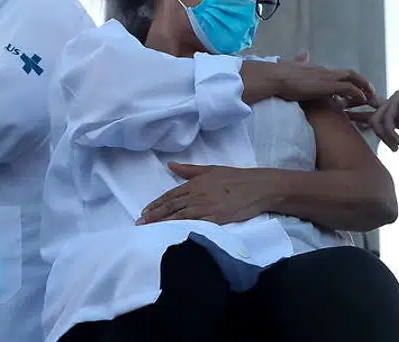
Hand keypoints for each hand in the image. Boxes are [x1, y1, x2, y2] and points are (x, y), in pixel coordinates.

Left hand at [137, 163, 278, 225]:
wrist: (258, 187)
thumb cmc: (235, 178)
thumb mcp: (211, 169)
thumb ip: (189, 170)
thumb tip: (170, 165)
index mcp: (195, 183)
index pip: (171, 195)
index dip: (156, 204)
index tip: (144, 212)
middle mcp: (197, 195)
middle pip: (171, 206)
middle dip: (155, 215)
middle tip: (140, 223)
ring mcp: (206, 207)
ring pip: (179, 216)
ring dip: (163, 223)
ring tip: (149, 230)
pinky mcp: (215, 219)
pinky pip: (195, 224)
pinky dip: (182, 229)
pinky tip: (172, 233)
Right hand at [242, 59, 380, 107]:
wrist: (275, 77)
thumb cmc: (280, 75)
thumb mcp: (292, 66)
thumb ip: (299, 61)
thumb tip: (303, 52)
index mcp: (318, 70)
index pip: (339, 73)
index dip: (350, 79)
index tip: (357, 87)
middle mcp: (325, 71)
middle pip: (350, 73)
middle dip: (362, 82)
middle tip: (371, 92)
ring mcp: (327, 77)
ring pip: (353, 78)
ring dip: (364, 88)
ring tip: (372, 98)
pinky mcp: (327, 85)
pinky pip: (348, 88)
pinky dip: (358, 93)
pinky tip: (362, 100)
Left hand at [357, 79, 398, 176]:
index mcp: (397, 118)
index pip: (374, 122)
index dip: (364, 128)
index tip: (370, 145)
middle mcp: (393, 109)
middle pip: (371, 122)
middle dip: (379, 138)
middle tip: (396, 149)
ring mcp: (395, 103)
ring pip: (376, 120)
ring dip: (384, 136)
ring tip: (397, 146)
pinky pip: (387, 116)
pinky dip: (390, 131)